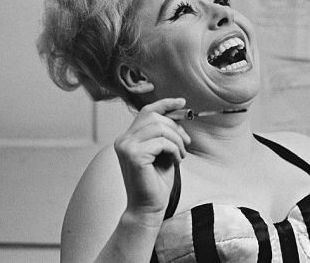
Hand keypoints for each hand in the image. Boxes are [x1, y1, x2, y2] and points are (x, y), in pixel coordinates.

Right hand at [113, 98, 191, 218]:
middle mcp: (123, 140)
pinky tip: (177, 161)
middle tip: (186, 144)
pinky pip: (162, 142)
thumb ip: (165, 134)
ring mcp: (126, 147)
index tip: (182, 102)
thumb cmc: (156, 182)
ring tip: (181, 154)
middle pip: (154, 117)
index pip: (146, 112)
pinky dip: (174, 149)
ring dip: (177, 140)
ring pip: (160, 128)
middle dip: (176, 127)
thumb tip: (178, 113)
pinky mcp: (134, 155)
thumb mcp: (163, 152)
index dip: (165, 103)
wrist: (148, 208)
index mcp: (128, 138)